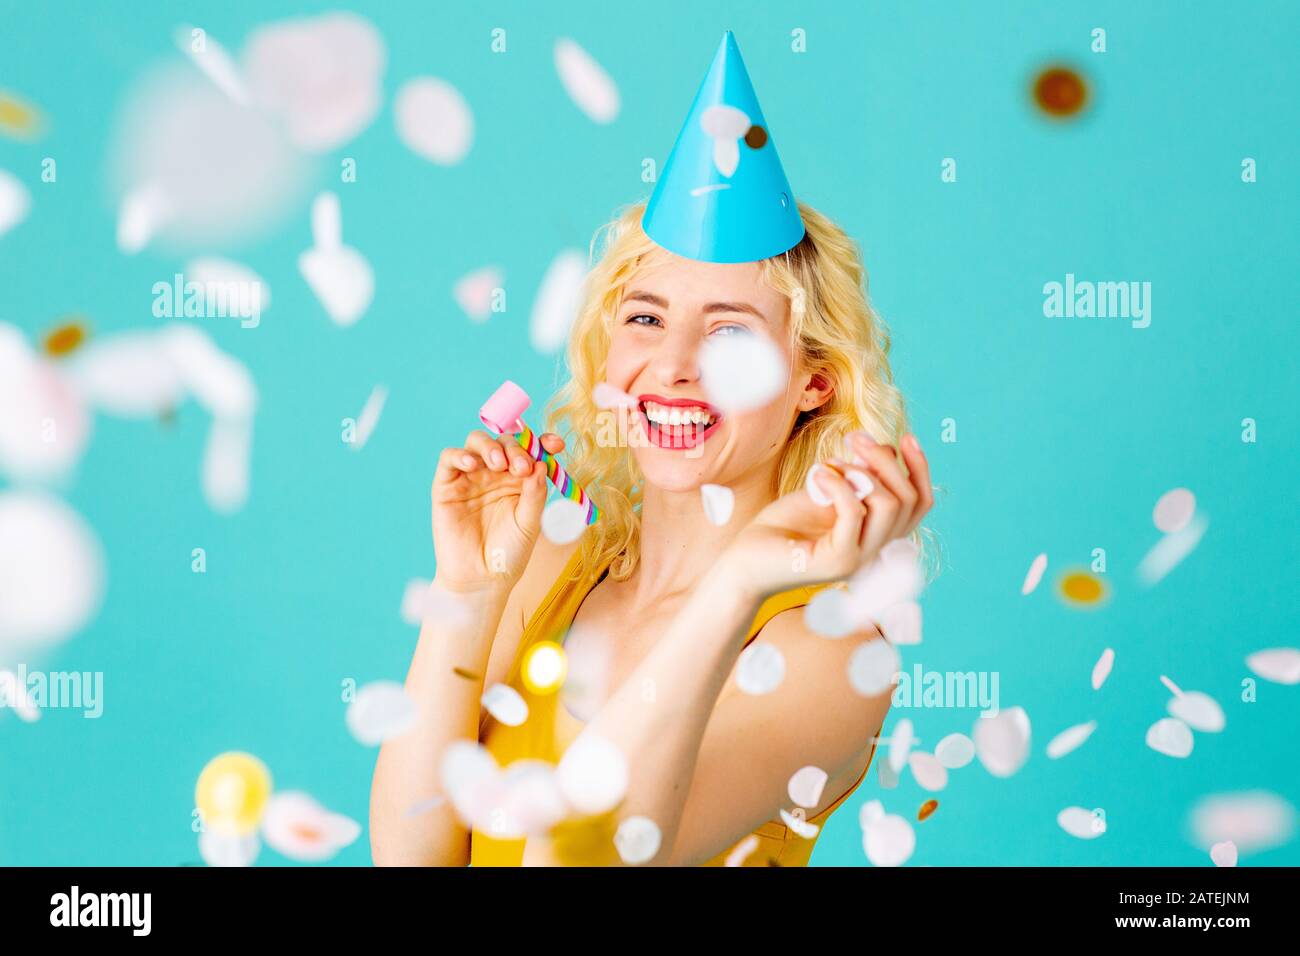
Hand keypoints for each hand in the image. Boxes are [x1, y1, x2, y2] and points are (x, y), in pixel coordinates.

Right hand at [431, 429, 564, 593]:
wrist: (481, 579)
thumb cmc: (509, 552)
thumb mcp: (529, 524)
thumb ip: (535, 494)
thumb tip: (542, 464)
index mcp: (520, 479)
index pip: (531, 451)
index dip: (543, 443)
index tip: (555, 445)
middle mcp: (496, 474)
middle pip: (504, 443)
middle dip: (516, 449)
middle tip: (522, 467)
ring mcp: (471, 477)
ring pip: (477, 442)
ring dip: (490, 446)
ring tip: (500, 465)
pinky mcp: (447, 485)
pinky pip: (449, 458)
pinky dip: (460, 455)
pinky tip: (473, 465)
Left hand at [721, 431, 932, 596]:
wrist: (746, 559)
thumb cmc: (783, 526)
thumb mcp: (827, 492)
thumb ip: (857, 477)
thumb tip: (885, 450)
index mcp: (877, 535)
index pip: (920, 503)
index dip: (919, 469)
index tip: (905, 437)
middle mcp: (875, 551)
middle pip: (909, 500)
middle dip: (885, 460)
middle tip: (853, 438)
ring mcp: (859, 560)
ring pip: (890, 505)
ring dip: (863, 471)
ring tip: (830, 462)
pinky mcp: (838, 561)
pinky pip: (855, 512)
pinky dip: (838, 485)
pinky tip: (817, 475)